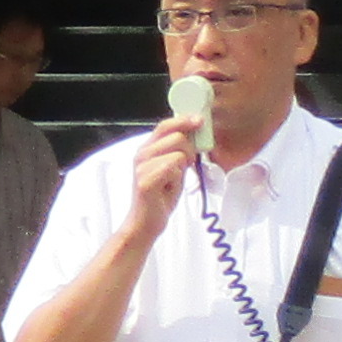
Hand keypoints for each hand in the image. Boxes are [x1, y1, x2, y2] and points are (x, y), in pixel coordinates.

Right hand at [117, 116, 196, 239]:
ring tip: (172, 180)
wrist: (147, 221)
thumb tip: (195, 134)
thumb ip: (180, 150)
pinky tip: (167, 188)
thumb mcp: (174, 167)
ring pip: (178, 153)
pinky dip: (176, 179)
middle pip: (177, 136)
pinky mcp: (145, 180)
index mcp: (147, 148)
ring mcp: (141, 167)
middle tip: (183, 168)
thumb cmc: (161, 195)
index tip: (200, 121)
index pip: (165, 125)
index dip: (184, 120)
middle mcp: (141, 154)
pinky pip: (173, 167)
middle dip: (189, 151)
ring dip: (182, 167)